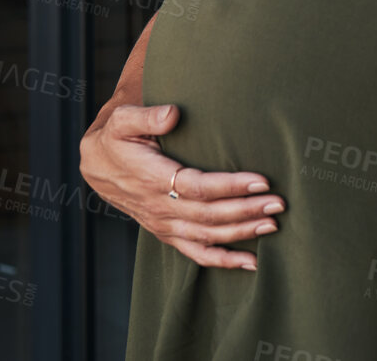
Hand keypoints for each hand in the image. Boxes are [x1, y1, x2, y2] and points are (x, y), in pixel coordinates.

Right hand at [78, 103, 284, 268]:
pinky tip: (251, 262)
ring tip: (273, 225)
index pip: (198, 188)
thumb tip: (173, 114)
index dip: (231, 186)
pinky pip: (196, 253)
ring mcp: (164, 224)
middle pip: (209, 215)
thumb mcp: (122, 120)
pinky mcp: (167, 233)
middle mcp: (160, 208)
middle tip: (279, 203)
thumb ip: (146, 116)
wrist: (97, 165)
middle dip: (246, 210)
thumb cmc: (116, 138)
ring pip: (207, 236)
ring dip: (242, 233)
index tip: (261, 181)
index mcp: (153, 180)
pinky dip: (223, 260)